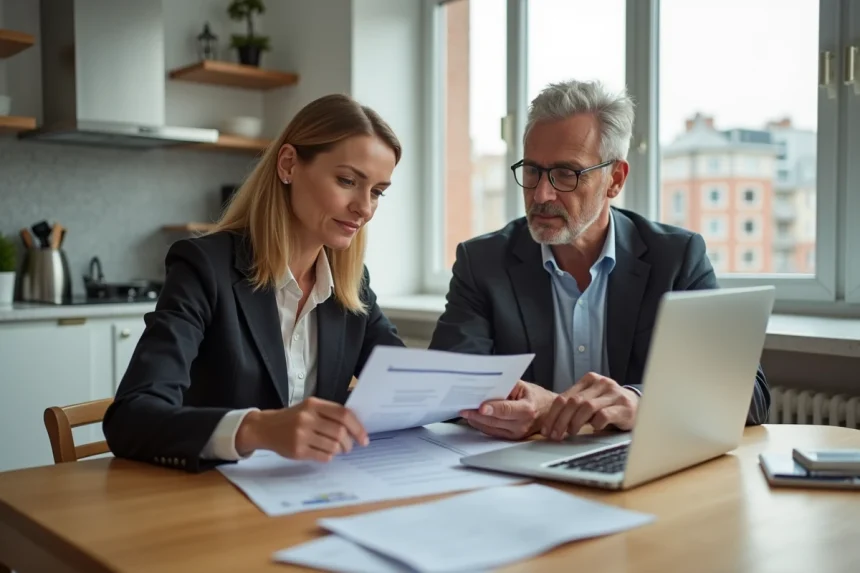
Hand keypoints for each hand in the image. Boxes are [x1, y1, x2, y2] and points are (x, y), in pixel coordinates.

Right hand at [236, 397, 368, 461]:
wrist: (265, 428)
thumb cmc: (293, 418)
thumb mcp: (309, 408)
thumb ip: (329, 413)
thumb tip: (356, 426)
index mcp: (313, 404)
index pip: (343, 414)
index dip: (357, 427)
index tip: (364, 437)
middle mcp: (307, 418)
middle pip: (340, 432)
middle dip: (350, 442)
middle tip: (350, 446)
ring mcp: (301, 435)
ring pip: (333, 446)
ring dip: (340, 450)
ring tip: (338, 449)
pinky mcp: (297, 450)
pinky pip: (323, 456)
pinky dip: (329, 456)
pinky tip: (326, 452)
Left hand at [459, 380, 555, 439]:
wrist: (548, 411)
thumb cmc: (535, 397)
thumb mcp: (523, 386)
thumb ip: (505, 386)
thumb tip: (486, 387)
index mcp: (527, 409)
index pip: (507, 409)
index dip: (492, 408)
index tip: (480, 407)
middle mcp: (522, 424)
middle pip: (495, 421)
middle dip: (477, 415)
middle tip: (464, 408)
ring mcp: (517, 434)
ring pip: (491, 429)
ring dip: (477, 421)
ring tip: (465, 412)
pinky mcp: (512, 438)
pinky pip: (493, 433)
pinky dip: (482, 425)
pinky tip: (474, 418)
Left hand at [541, 373, 638, 439]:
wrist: (640, 406)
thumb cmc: (610, 406)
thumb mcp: (591, 401)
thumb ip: (575, 406)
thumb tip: (552, 424)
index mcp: (589, 379)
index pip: (564, 397)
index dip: (552, 415)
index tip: (546, 430)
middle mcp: (601, 383)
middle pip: (573, 402)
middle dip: (560, 421)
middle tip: (555, 436)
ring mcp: (614, 393)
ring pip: (586, 407)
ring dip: (575, 423)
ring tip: (571, 433)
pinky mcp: (625, 406)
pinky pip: (604, 415)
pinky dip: (595, 424)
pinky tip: (594, 429)